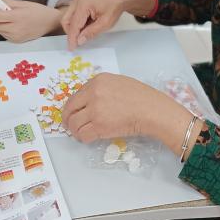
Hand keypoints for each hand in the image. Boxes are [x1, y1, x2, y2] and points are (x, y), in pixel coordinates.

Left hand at [0, 0, 60, 42]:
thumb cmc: (38, 11)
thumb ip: (7, 2)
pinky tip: (10, 24)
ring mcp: (15, 37)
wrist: (50, 23)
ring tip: (4, 17)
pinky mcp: (17, 41)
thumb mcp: (23, 3)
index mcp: (16, 17)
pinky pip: (3, 35)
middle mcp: (15, 29)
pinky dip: (2, 28)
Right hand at [61, 0, 153, 49]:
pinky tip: (88, 25)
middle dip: (71, 32)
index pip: (74, 25)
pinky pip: (73, 16)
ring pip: (68, 18)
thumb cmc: (114, 8)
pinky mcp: (78, 2)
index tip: (71, 48)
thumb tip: (79, 41)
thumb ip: (91, 32)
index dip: (72, 38)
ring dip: (74, 28)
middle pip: (66, 20)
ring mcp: (77, 0)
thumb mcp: (105, 23)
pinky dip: (78, 23)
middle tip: (80, 41)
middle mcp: (77, 1)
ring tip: (87, 31)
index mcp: (83, 4)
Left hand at [62, 73, 189, 143]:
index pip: (75, 95)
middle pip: (70, 109)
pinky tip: (89, 138)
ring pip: (74, 124)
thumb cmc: (141, 97)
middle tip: (70, 126)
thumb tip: (89, 100)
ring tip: (81, 133)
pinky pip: (83, 135)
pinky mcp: (100, 126)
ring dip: (75, 131)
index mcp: (97, 81)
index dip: (72, 107)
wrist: (152, 110)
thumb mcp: (119, 83)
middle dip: (68, 119)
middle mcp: (93, 94)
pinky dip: (83, 138)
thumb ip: (101, 88)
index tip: (72, 113)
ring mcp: (95, 110)